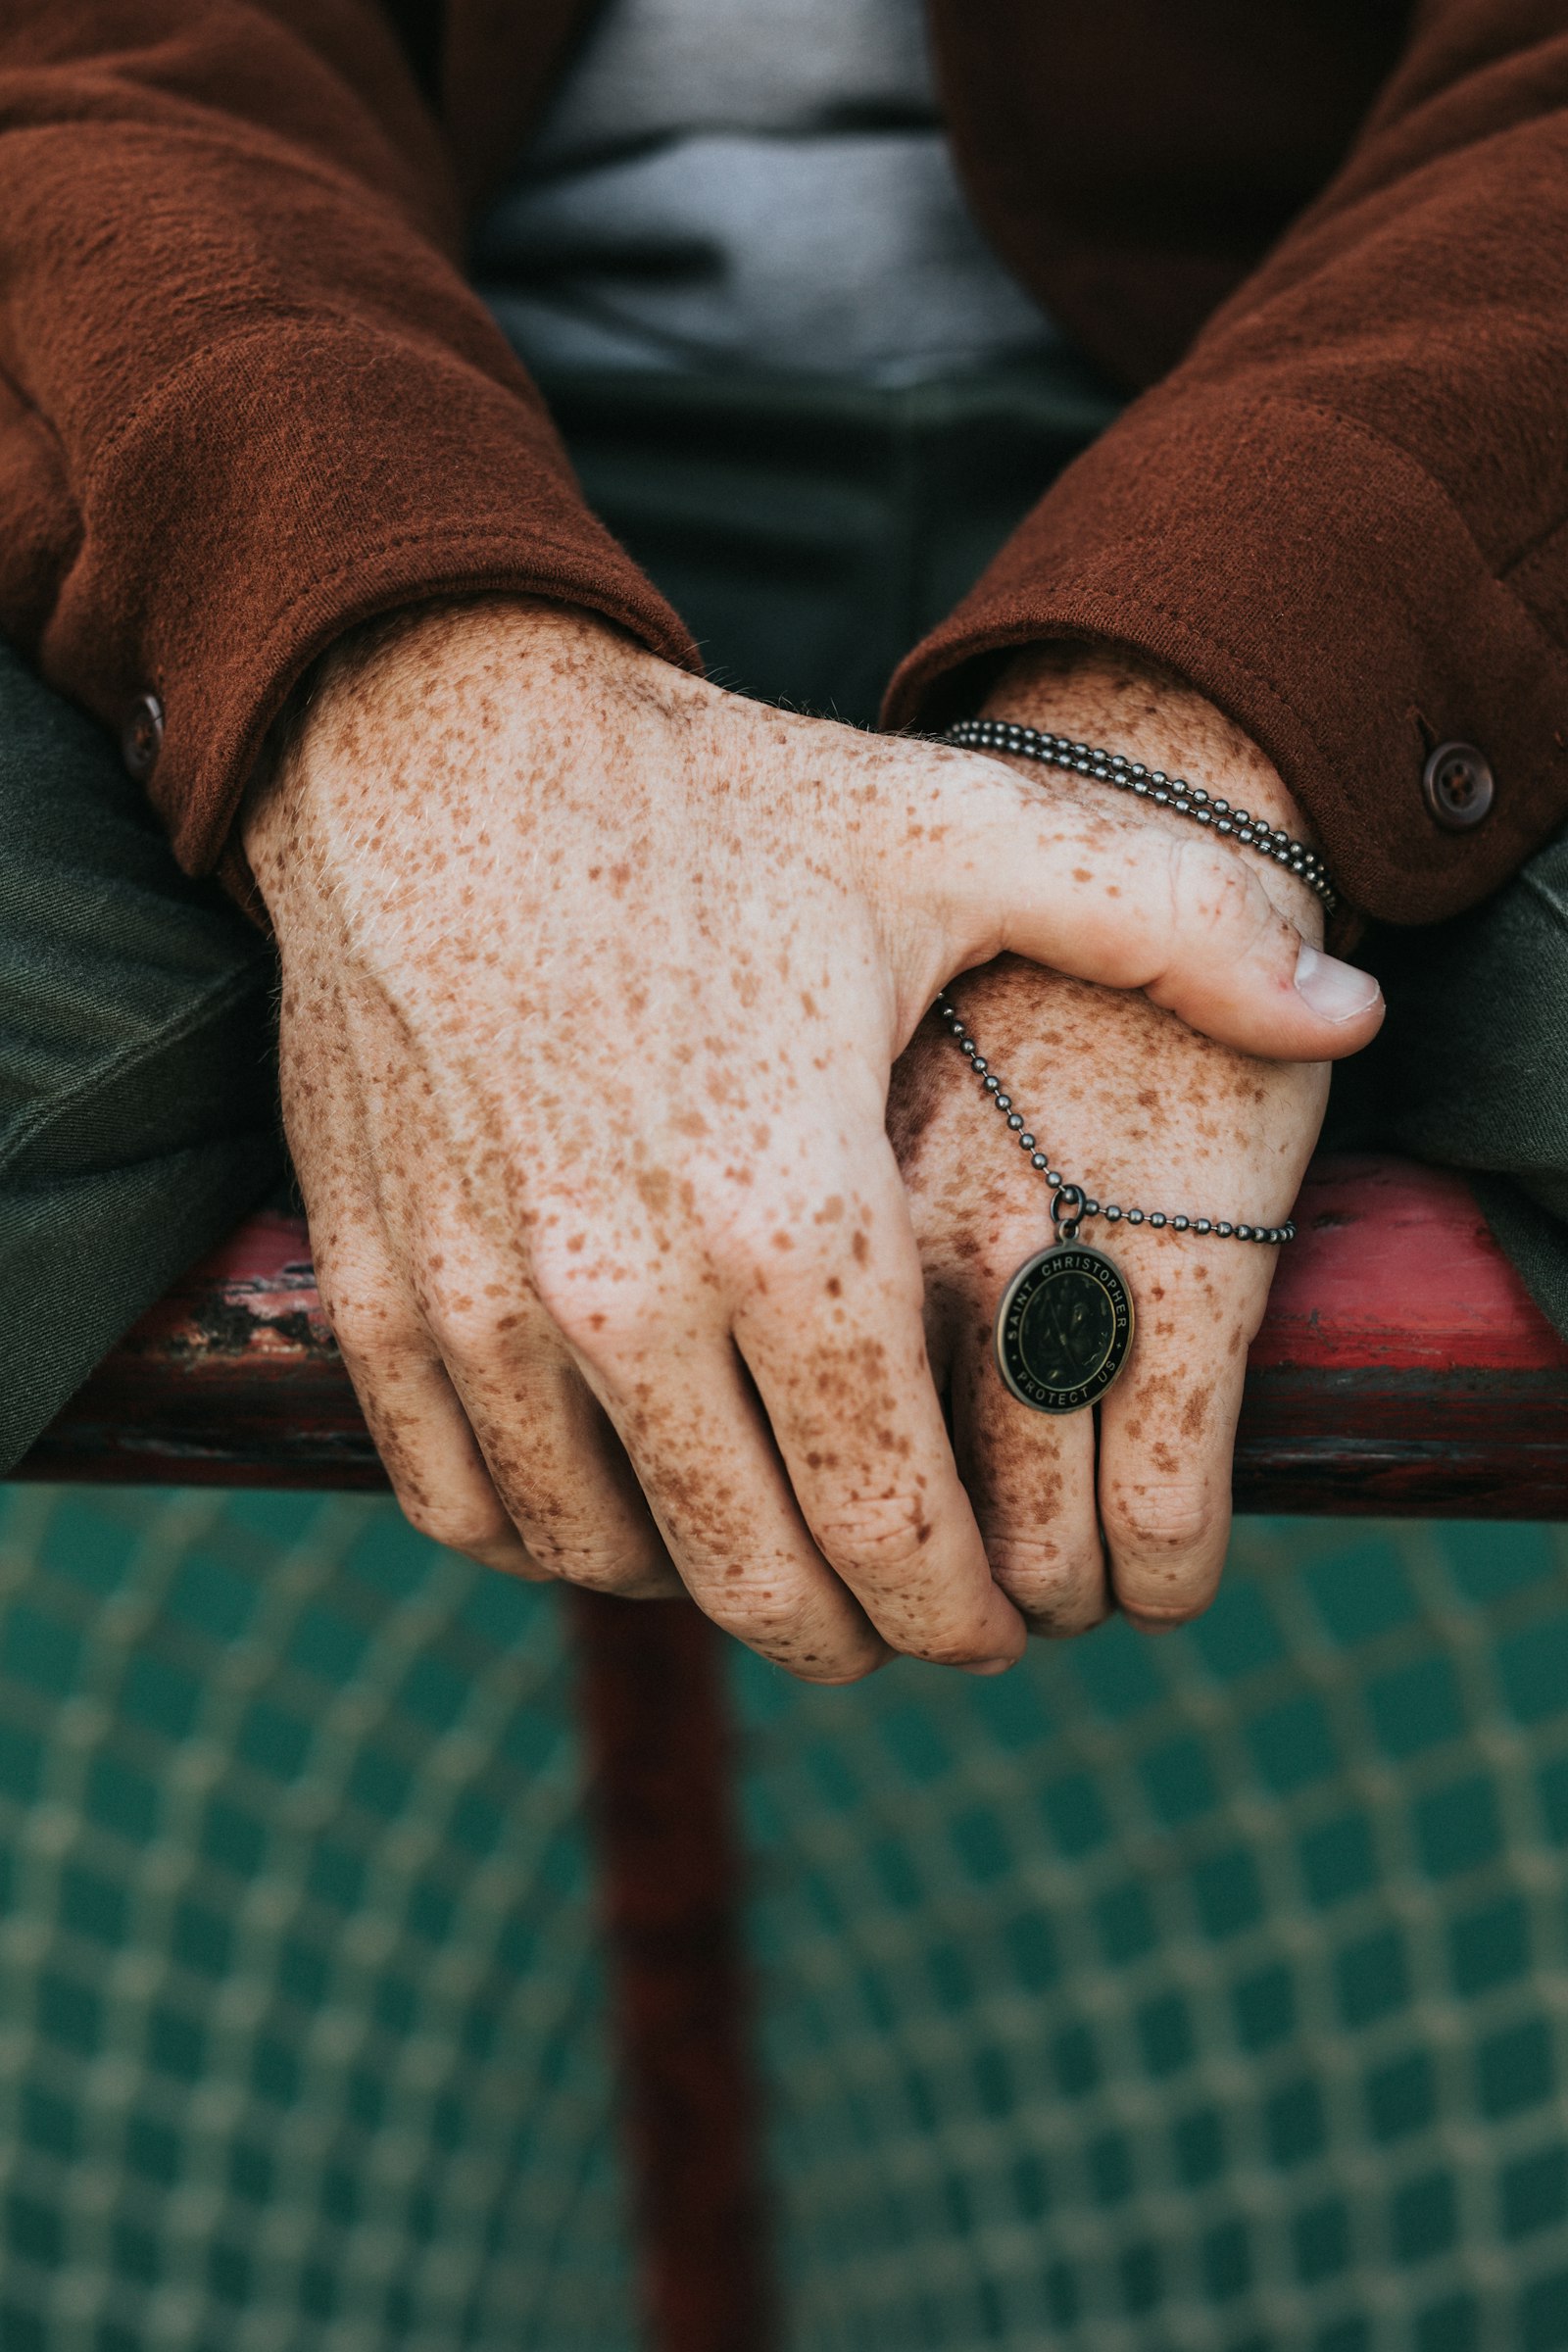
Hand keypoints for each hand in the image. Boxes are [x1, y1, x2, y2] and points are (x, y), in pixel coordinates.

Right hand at [242, 600, 1379, 1682]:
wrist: (430, 745)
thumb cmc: (707, 802)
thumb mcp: (952, 834)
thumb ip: (1169, 923)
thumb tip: (1348, 1007)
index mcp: (789, 1214)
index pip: (896, 1521)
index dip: (962, 1612)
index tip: (996, 1630)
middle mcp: (619, 1290)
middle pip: (759, 1576)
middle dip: (859, 1635)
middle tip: (906, 1625)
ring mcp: (476, 1301)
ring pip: (607, 1558)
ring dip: (708, 1590)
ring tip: (775, 1557)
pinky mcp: (375, 1288)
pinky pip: (461, 1503)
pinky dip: (549, 1538)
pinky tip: (616, 1501)